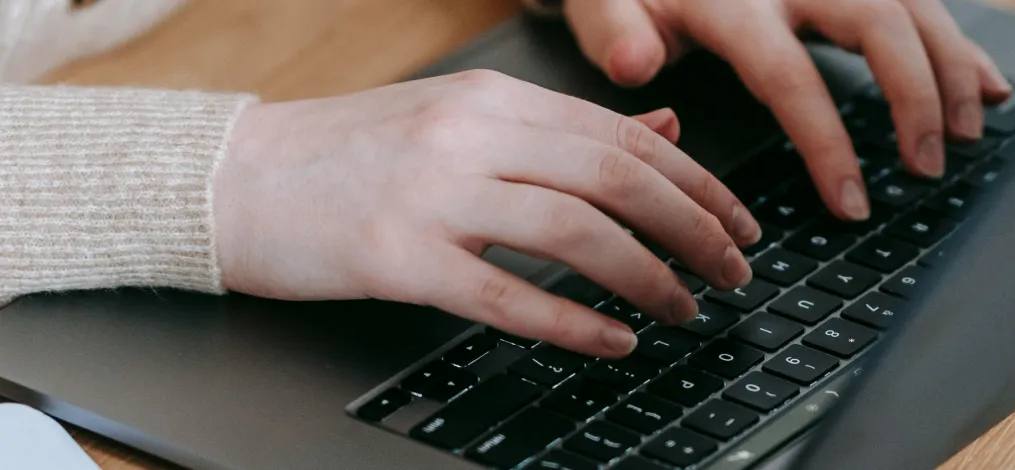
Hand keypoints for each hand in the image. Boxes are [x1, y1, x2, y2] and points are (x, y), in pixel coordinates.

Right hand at [214, 70, 759, 356]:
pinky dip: (573, 323)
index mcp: (494, 99)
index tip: (740, 223)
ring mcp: (434, 195)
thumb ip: (565, 127)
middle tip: (735, 272)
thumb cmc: (350, 153)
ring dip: (648, 277)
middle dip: (694, 229)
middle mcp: (472, 136)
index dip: (698, 183)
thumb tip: (665, 125)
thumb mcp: (464, 118)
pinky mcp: (398, 258)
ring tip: (686, 310)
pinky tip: (613, 342)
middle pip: (617, 178)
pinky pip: (507, 295)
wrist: (233, 178)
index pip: (626, 135)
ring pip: (576, 233)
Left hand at [561, 0, 1012, 219]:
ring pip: (913, 7)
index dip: (827, 141)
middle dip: (916, 96)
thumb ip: (614, 33)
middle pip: (878, 23)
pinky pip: (921, 1)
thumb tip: (636, 64)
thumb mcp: (600, 3)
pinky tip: (990, 84)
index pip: (789, 74)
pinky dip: (960, 45)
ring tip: (968, 134)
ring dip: (952, 69)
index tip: (853, 201)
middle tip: (927, 166)